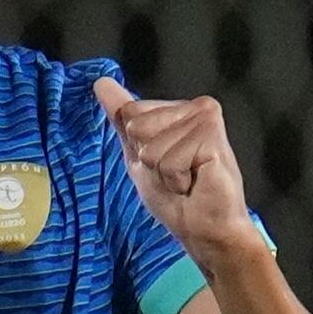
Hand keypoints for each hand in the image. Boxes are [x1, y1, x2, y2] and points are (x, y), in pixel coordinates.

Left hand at [95, 76, 266, 270]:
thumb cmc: (176, 200)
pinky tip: (195, 183)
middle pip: (137, 125)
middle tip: (176, 175)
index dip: (138, 148)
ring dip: (164, 173)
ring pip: (151, 144)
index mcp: (176, 109)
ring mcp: (205, 117)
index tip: (163, 165)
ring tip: (187, 180)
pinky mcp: (211, 134)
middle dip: (150, 160)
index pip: (129, 112)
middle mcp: (194, 106)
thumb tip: (101, 83)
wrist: (205, 230)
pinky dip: (176, 180)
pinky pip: (168, 159)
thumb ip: (122, 120)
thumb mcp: (138, 156)